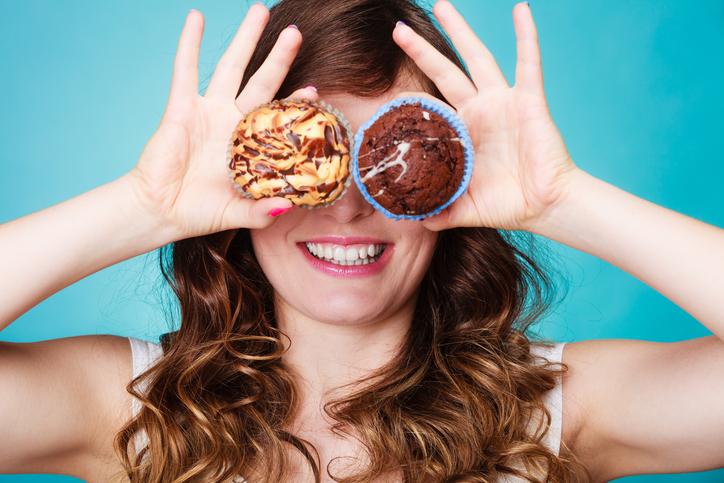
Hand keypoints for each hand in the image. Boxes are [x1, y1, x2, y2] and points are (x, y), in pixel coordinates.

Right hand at [126, 6, 317, 239]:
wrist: (159, 211)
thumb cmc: (198, 213)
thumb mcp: (238, 214)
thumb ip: (261, 211)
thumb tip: (289, 207)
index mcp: (250, 145)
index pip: (278, 116)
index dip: (296, 103)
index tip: (315, 90)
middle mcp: (232, 122)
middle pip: (262, 80)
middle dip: (279, 56)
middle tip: (296, 32)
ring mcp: (208, 111)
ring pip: (231, 67)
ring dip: (245, 39)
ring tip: (260, 12)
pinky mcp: (181, 108)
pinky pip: (185, 69)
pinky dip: (190, 43)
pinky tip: (197, 17)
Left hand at [393, 1, 577, 231]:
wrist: (544, 206)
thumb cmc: (507, 205)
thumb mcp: (464, 209)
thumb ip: (439, 211)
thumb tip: (410, 220)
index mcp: (461, 134)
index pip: (429, 107)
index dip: (409, 96)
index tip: (384, 86)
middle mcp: (478, 112)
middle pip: (445, 72)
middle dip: (421, 50)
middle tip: (398, 29)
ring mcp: (502, 103)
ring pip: (477, 58)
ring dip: (461, 31)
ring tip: (442, 4)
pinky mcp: (528, 101)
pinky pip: (528, 64)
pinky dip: (526, 36)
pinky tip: (521, 10)